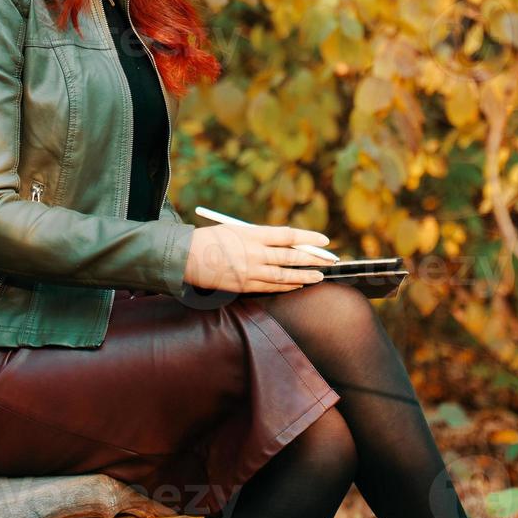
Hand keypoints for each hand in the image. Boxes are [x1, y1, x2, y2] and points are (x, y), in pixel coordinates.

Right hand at [183, 224, 330, 293]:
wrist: (186, 257)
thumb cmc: (212, 239)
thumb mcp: (237, 230)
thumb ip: (259, 237)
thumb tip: (285, 242)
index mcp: (253, 234)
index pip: (288, 235)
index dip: (309, 238)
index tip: (324, 241)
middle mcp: (254, 253)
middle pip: (291, 256)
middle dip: (314, 258)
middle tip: (330, 260)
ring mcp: (250, 271)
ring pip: (284, 275)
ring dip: (304, 276)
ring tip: (320, 275)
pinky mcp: (244, 285)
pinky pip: (271, 286)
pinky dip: (287, 285)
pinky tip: (298, 284)